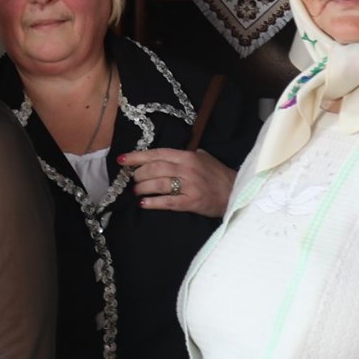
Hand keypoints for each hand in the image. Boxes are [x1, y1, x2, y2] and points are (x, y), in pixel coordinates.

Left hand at [118, 147, 235, 217]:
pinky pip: (168, 202)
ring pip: (158, 184)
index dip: (137, 157)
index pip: (157, 154)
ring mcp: (190, 185)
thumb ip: (183, 155)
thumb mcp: (203, 157)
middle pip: (155, 168)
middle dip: (139, 174)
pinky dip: (153, 203)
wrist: (236, 192)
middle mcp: (187, 169)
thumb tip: (160, 156)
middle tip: (132, 179)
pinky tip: (144, 204)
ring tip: (136, 191)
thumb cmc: (217, 175)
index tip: (122, 160)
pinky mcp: (192, 202)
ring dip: (143, 188)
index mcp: (188, 156)